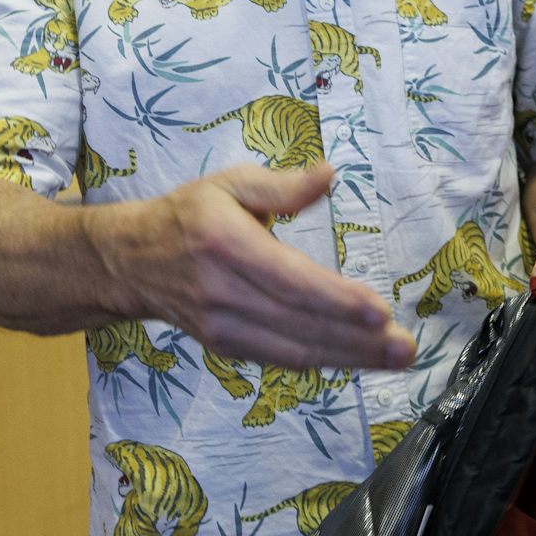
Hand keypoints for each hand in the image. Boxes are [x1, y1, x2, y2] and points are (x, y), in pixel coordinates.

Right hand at [106, 163, 415, 370]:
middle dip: (358, 339)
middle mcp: (223, 293)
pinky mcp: (224, 346)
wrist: (129, 262)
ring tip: (396, 356)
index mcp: (226, 245)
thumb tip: (329, 174)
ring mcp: (222, 326)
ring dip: (350, 358)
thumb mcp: (229, 183)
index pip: (289, 282)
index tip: (379, 312)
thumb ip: (281, 185)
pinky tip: (358, 360)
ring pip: (294, 349)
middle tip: (406, 347)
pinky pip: (279, 358)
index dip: (336, 301)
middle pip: (300, 324)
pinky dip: (322, 362)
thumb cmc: (188, 214)